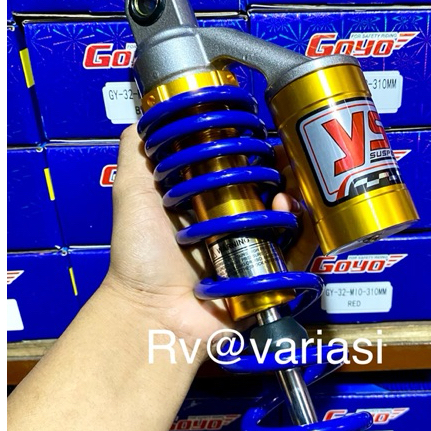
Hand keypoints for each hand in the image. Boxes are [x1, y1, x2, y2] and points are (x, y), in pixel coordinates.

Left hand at [102, 126, 316, 351]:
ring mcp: (248, 250)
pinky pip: (292, 251)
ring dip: (290, 197)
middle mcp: (227, 226)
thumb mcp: (132, 196)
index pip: (233, 170)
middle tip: (279, 157)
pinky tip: (289, 209)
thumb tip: (142, 117)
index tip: (255, 134)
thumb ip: (136, 157)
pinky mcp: (265, 274)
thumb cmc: (139, 259)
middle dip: (275, 172)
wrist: (154, 314)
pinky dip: (299, 230)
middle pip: (263, 191)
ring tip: (285, 185)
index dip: (246, 152)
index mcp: (201, 206)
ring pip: (283, 218)